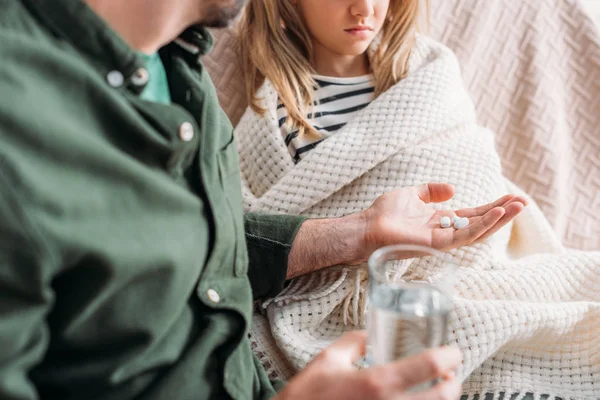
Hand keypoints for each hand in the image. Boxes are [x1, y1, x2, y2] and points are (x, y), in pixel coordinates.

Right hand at [274, 331, 461, 399]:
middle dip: (454, 384)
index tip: (452, 351)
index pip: (428, 365)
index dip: (448, 356)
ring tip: (436, 392)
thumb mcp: (327, 359)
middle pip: (443, 398)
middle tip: (450, 375)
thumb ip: (353, 342)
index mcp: (377, 382)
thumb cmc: (306, 398)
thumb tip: (369, 335)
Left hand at [357, 183, 526, 261]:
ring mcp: (442, 240)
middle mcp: (445, 232)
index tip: (512, 197)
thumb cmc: (384, 213)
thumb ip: (431, 191)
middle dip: (503, 213)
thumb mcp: (411, 194)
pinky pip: (465, 236)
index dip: (492, 207)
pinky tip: (497, 213)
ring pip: (478, 232)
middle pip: (481, 224)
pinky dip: (482, 225)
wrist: (366, 226)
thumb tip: (453, 189)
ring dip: (500, 219)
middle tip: (524, 202)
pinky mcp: (437, 244)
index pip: (473, 215)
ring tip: (518, 205)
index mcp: (440, 221)